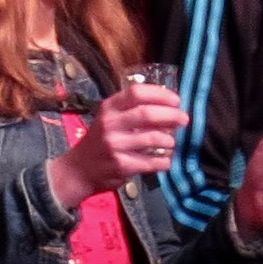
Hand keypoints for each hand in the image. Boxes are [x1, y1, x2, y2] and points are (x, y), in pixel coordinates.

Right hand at [50, 80, 185, 203]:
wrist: (78, 170)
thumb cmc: (100, 141)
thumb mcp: (109, 119)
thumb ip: (132, 110)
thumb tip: (169, 107)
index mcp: (109, 107)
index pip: (137, 92)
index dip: (161, 94)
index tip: (176, 100)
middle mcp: (110, 123)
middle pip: (147, 113)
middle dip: (172, 115)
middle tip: (184, 119)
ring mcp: (115, 145)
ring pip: (153, 138)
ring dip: (170, 140)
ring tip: (172, 142)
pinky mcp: (121, 165)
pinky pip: (152, 162)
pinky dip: (164, 161)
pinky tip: (166, 160)